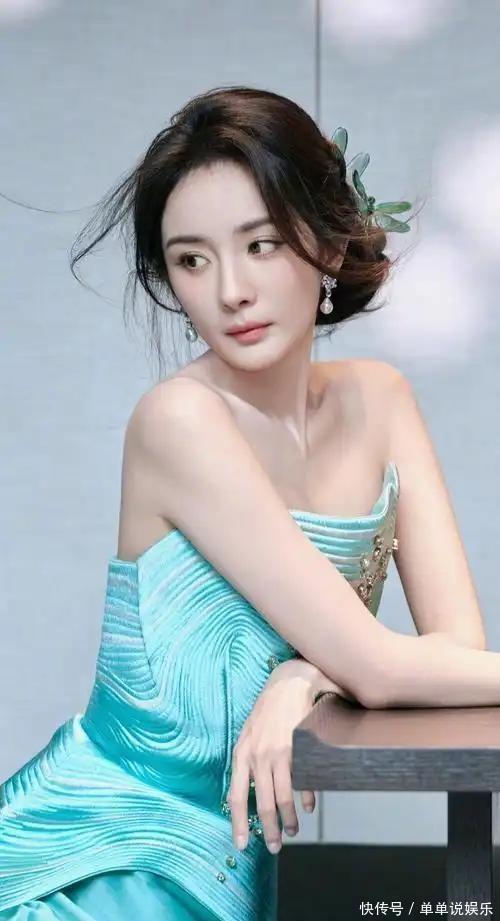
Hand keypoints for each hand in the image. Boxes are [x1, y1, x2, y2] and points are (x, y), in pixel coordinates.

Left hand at [227, 658, 344, 854]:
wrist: (288, 682)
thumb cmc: (267, 712)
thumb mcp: (248, 735)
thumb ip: (248, 762)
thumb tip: (250, 794)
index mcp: (241, 755)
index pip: (236, 797)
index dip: (239, 823)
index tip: (242, 844)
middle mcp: (257, 756)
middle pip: (262, 804)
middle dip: (270, 830)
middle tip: (276, 846)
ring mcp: (278, 752)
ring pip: (283, 797)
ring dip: (289, 819)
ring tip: (293, 829)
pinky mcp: (298, 747)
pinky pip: (302, 781)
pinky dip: (306, 798)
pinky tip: (308, 807)